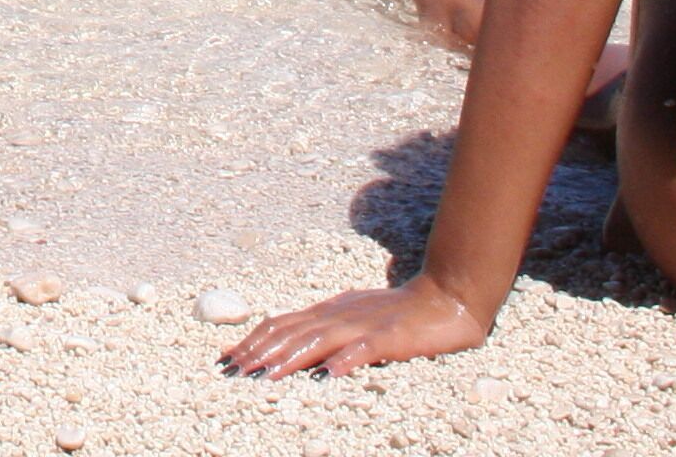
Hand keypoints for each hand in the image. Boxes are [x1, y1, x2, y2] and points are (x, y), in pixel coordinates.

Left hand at [222, 277, 488, 378]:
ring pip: (319, 340)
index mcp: (329, 311)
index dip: (253, 340)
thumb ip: (325, 330)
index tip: (228, 358)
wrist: (447, 298)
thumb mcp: (355, 319)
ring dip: (290, 358)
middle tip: (233, 370)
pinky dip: (345, 360)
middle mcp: (340, 315)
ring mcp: (365, 325)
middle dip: (259, 351)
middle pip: (291, 331)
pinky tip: (329, 374)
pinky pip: (365, 349)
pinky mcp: (391, 337)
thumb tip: (290, 349)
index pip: (282, 323)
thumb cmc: (399, 313)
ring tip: (266, 375)